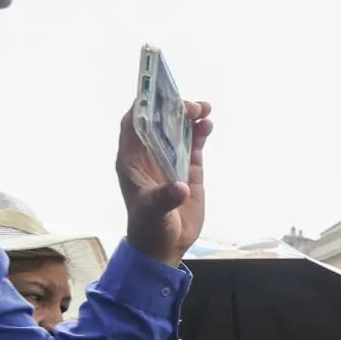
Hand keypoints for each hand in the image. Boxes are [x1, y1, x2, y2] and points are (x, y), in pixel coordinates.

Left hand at [119, 100, 211, 264]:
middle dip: (172, 110)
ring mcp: (170, 161)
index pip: (133, 125)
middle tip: (190, 106)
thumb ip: (165, 198)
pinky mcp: (188, 170)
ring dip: (189, 117)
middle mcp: (150, 155)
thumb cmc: (149, 228)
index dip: (143, 107)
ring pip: (178, 131)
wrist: (165, 246)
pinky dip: (200, 133)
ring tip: (204, 109)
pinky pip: (193, 145)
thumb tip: (181, 187)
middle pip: (160, 123)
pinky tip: (208, 124)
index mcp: (132, 160)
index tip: (157, 94)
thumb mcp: (153, 213)